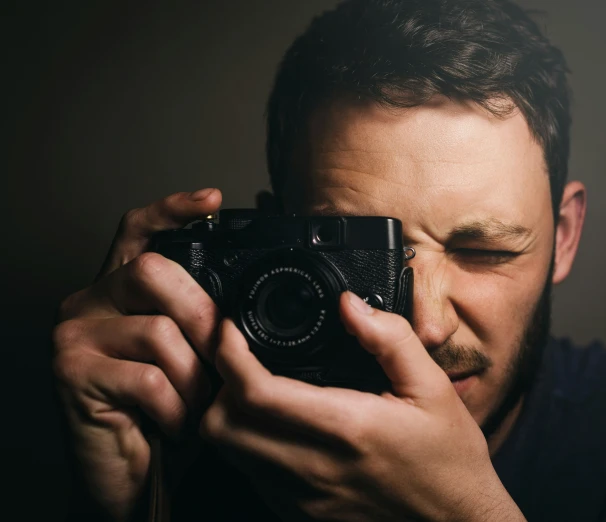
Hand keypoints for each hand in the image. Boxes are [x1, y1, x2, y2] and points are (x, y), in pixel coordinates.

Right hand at [52, 189, 221, 520]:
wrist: (128, 476)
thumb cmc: (164, 414)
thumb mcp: (188, 359)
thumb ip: (197, 322)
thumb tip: (239, 302)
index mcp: (118, 293)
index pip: (137, 233)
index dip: (172, 210)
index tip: (212, 200)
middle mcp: (88, 303)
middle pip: (154, 273)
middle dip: (204, 318)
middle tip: (222, 362)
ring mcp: (74, 336)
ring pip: (160, 332)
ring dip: (195, 378)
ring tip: (196, 406)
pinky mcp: (70, 373)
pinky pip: (149, 379)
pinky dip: (177, 408)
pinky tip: (175, 424)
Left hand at [201, 291, 524, 521]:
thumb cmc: (449, 459)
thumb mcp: (433, 387)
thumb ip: (391, 339)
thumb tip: (350, 304)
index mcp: (348, 428)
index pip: (257, 393)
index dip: (230, 353)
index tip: (231, 328)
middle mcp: (316, 467)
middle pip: (222, 425)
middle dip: (217, 381)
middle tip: (236, 354)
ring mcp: (304, 497)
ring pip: (230, 453)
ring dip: (228, 413)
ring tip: (251, 383)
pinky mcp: (302, 513)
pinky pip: (251, 474)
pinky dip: (247, 443)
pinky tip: (274, 423)